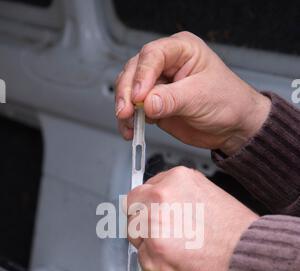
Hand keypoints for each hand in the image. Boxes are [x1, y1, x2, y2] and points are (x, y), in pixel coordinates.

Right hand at [116, 32, 270, 155]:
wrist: (233, 128)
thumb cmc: (228, 102)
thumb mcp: (200, 97)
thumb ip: (172, 99)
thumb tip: (148, 103)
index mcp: (182, 50)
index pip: (153, 55)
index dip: (142, 75)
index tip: (138, 96)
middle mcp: (167, 65)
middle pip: (134, 70)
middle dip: (127, 92)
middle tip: (126, 111)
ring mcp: (159, 86)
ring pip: (130, 90)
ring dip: (125, 108)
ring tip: (128, 123)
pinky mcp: (155, 105)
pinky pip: (135, 111)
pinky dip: (130, 121)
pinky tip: (131, 129)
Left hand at [127, 167, 257, 270]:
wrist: (249, 254)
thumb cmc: (235, 230)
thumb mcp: (206, 194)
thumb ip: (177, 196)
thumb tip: (158, 206)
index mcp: (176, 178)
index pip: (143, 190)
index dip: (148, 207)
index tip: (154, 216)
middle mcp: (161, 195)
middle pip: (132, 210)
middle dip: (143, 224)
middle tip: (166, 237)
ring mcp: (155, 223)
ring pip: (136, 235)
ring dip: (151, 246)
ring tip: (179, 250)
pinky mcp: (155, 250)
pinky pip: (144, 260)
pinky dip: (158, 266)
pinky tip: (180, 262)